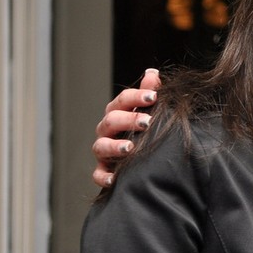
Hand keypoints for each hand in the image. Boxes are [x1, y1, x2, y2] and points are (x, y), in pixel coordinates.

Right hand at [92, 69, 160, 186]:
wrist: (141, 162)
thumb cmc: (143, 131)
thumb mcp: (147, 112)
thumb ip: (149, 93)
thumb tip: (153, 73)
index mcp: (118, 113)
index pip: (123, 100)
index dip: (137, 96)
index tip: (154, 96)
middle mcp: (107, 130)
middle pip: (111, 120)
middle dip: (128, 119)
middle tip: (147, 122)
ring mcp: (104, 151)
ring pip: (100, 146)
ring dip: (114, 146)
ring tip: (130, 148)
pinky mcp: (104, 171)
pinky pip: (98, 174)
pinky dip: (104, 177)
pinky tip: (115, 178)